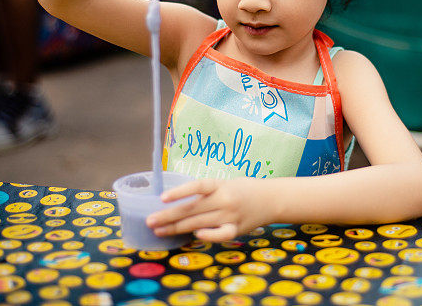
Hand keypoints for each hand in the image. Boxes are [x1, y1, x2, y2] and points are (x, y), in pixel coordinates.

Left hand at [146, 178, 273, 241]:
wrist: (271, 199)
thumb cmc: (243, 189)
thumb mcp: (225, 184)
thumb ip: (206, 193)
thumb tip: (178, 202)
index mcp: (220, 185)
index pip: (198, 186)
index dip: (180, 192)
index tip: (161, 198)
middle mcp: (225, 199)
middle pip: (192, 208)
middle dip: (168, 216)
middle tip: (150, 221)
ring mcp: (231, 216)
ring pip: (200, 222)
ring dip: (177, 228)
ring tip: (159, 231)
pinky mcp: (237, 229)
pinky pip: (220, 234)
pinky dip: (208, 236)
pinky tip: (194, 236)